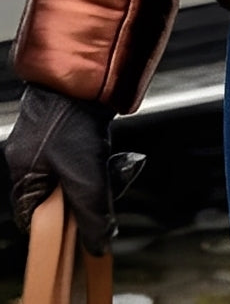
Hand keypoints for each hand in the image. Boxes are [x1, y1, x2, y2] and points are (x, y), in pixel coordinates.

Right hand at [4, 85, 144, 255]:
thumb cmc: (73, 120)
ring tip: (119, 167)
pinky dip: (104, 155)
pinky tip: (118, 154)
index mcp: (22, 170)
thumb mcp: (86, 177)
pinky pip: (88, 152)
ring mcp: (50, 138)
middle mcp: (31, 155)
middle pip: (62, 195)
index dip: (59, 226)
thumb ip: (92, 215)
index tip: (82, 231)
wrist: (87, 71)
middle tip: (108, 190)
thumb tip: (98, 245)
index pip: (34, 216)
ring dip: (103, 174)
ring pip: (80, 173)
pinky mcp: (70, 123)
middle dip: (90, 195)